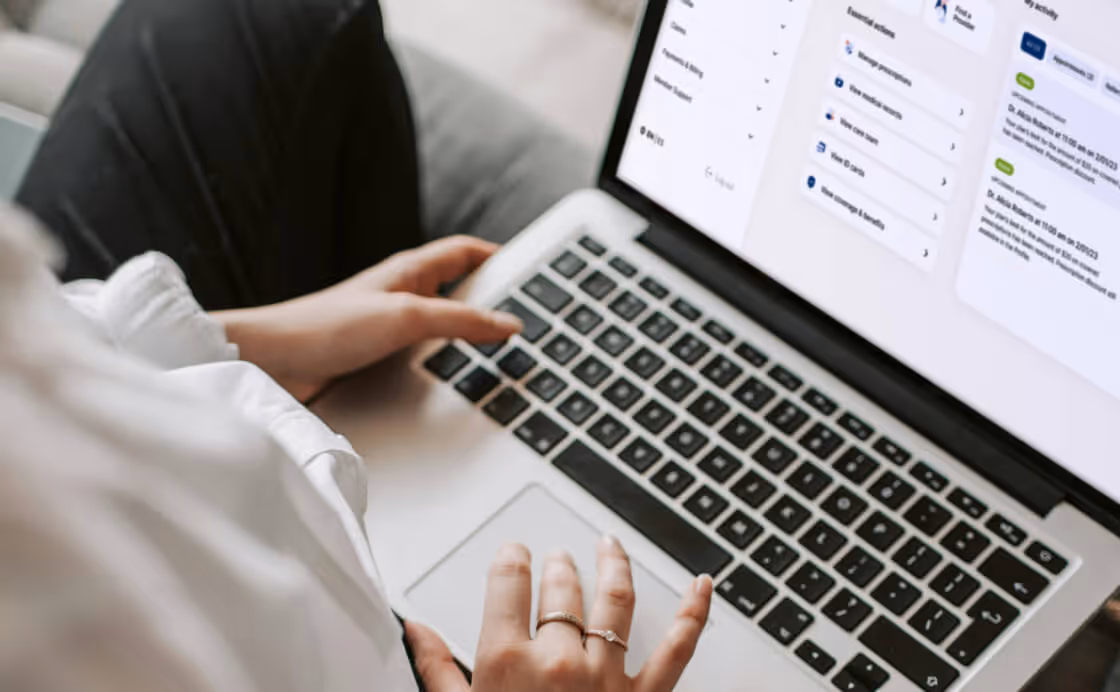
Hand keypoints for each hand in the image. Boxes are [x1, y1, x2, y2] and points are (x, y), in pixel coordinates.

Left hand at [215, 237, 521, 400]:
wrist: (273, 364)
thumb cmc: (326, 327)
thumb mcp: (406, 318)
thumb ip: (460, 322)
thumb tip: (509, 324)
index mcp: (410, 271)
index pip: (466, 252)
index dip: (498, 257)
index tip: (530, 271)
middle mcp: (402, 295)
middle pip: (460, 289)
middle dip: (492, 300)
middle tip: (527, 317)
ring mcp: (390, 326)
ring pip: (443, 326)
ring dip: (468, 337)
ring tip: (502, 354)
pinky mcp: (378, 357)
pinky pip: (424, 354)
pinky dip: (445, 362)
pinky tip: (455, 381)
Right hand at [404, 537, 713, 691]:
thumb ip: (436, 668)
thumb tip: (415, 629)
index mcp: (507, 661)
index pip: (509, 582)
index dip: (512, 558)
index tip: (514, 553)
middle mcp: (560, 660)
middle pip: (561, 589)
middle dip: (557, 565)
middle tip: (556, 557)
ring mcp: (606, 677)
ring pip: (615, 601)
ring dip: (613, 565)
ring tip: (609, 546)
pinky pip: (678, 649)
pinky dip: (694, 614)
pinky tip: (702, 587)